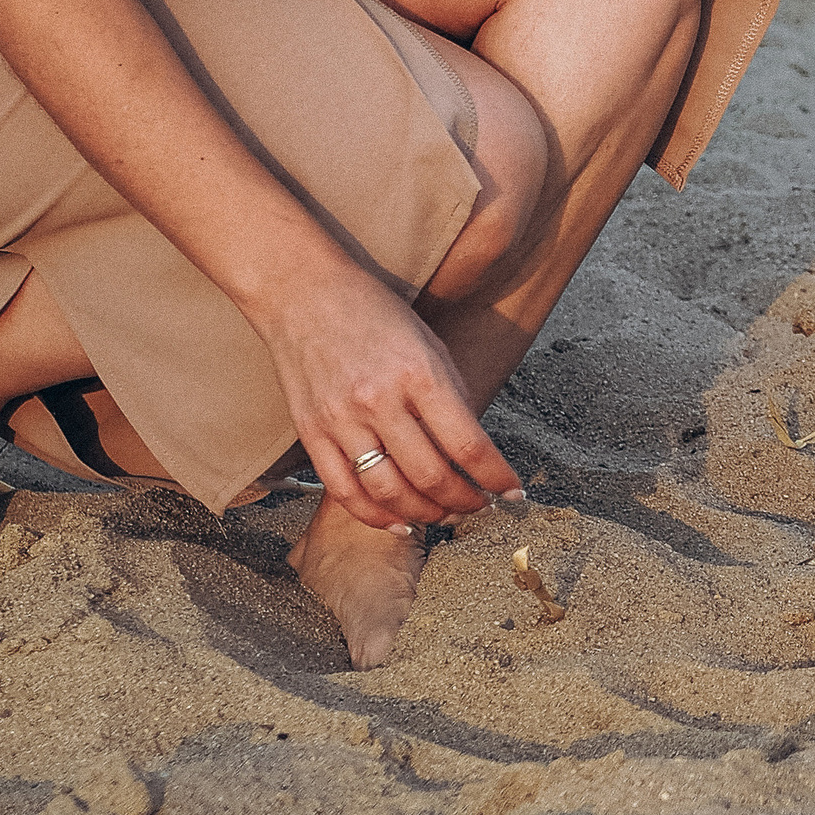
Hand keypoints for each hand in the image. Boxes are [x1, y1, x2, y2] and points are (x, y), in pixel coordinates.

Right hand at [258, 260, 525, 532]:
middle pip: (430, 477)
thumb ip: (451, 396)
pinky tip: (398, 523)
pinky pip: (344, 490)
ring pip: (389, 492)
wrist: (302, 291)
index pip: (468, 445)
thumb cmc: (374, 312)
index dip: (496, 478)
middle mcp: (380, 401)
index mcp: (419, 374)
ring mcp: (341, 420)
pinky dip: (374, 516)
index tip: (513, 494)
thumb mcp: (429, 343)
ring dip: (424, 515)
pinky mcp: (311, 432)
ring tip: (443, 515)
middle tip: (479, 507)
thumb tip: (473, 451)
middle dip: (464, 502)